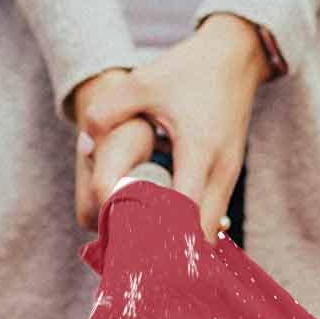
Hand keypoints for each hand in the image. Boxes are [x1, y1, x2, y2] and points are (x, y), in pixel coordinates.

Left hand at [77, 15, 269, 237]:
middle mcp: (220, 171)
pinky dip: (191, 231)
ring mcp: (229, 177)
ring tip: (147, 253)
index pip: (183, 213)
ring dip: (182, 245)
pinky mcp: (228, 178)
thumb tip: (84, 144)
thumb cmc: (189, 69)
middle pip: (201, 236)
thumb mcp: (144, 82)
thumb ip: (108, 110)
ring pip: (209, 232)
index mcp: (199, 151)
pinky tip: (164, 234)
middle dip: (171, 253)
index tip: (133, 251)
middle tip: (137, 263)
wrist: (236, 55)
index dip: (159, 236)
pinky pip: (211, 218)